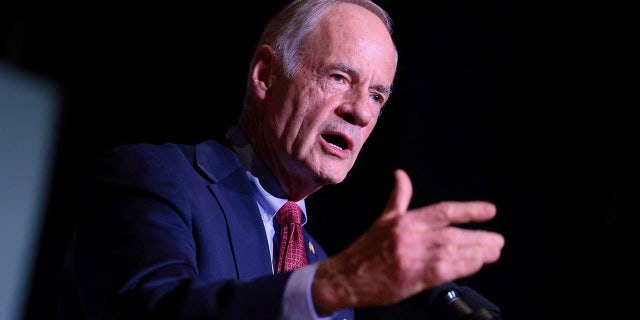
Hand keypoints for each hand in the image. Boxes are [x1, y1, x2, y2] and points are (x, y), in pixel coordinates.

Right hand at [312, 169, 504, 314]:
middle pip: (453, 233)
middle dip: (479, 237)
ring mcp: (411, 257)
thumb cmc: (365, 251)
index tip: (490, 211)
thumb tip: (401, 175)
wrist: (344, 278)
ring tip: (492, 252)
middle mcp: (409, 236)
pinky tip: (476, 264)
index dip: (469, 210)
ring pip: (452, 251)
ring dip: (477, 252)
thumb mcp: (382, 220)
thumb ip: (398, 198)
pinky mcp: (411, 278)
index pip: (443, 211)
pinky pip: (444, 270)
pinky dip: (463, 266)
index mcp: (403, 220)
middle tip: (497, 240)